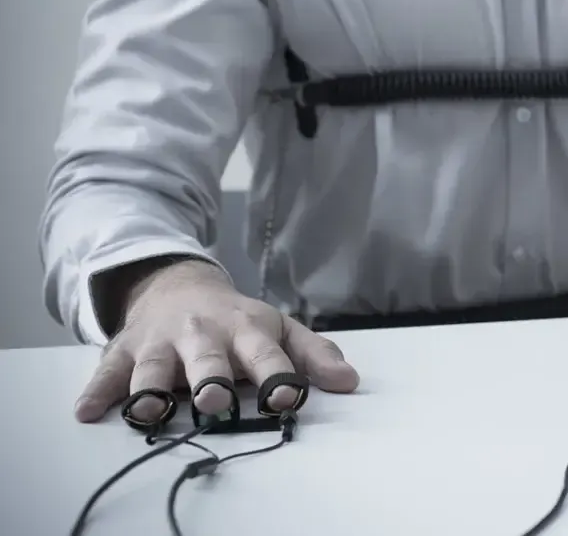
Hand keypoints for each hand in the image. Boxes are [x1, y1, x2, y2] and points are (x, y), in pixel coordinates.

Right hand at [75, 259, 359, 423]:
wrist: (178, 287)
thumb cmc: (236, 320)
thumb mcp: (278, 328)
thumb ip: (313, 354)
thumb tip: (349, 382)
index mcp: (245, 330)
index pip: (266, 353)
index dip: (278, 376)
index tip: (287, 398)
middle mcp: (202, 334)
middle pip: (207, 359)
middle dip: (211, 379)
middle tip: (216, 402)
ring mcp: (161, 342)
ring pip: (154, 367)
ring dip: (151, 388)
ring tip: (148, 410)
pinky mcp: (125, 350)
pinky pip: (108, 371)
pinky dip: (97, 390)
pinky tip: (88, 410)